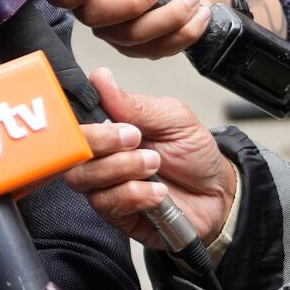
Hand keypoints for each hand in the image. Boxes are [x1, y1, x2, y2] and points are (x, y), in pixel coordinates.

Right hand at [62, 71, 236, 248]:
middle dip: (102, 142)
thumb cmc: (193, 153)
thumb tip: (100, 77)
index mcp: (108, 128)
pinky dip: (134, 194)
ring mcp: (105, 186)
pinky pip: (107, 203)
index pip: (74, 122)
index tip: (115, 120)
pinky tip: (157, 192)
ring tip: (154, 164)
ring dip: (121, 168)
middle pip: (71, 151)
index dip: (84, 122)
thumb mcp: (173, 118)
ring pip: (84, 178)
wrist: (218, 193)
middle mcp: (100, 157)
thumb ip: (134, 104)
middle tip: (136, 139)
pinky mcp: (115, 212)